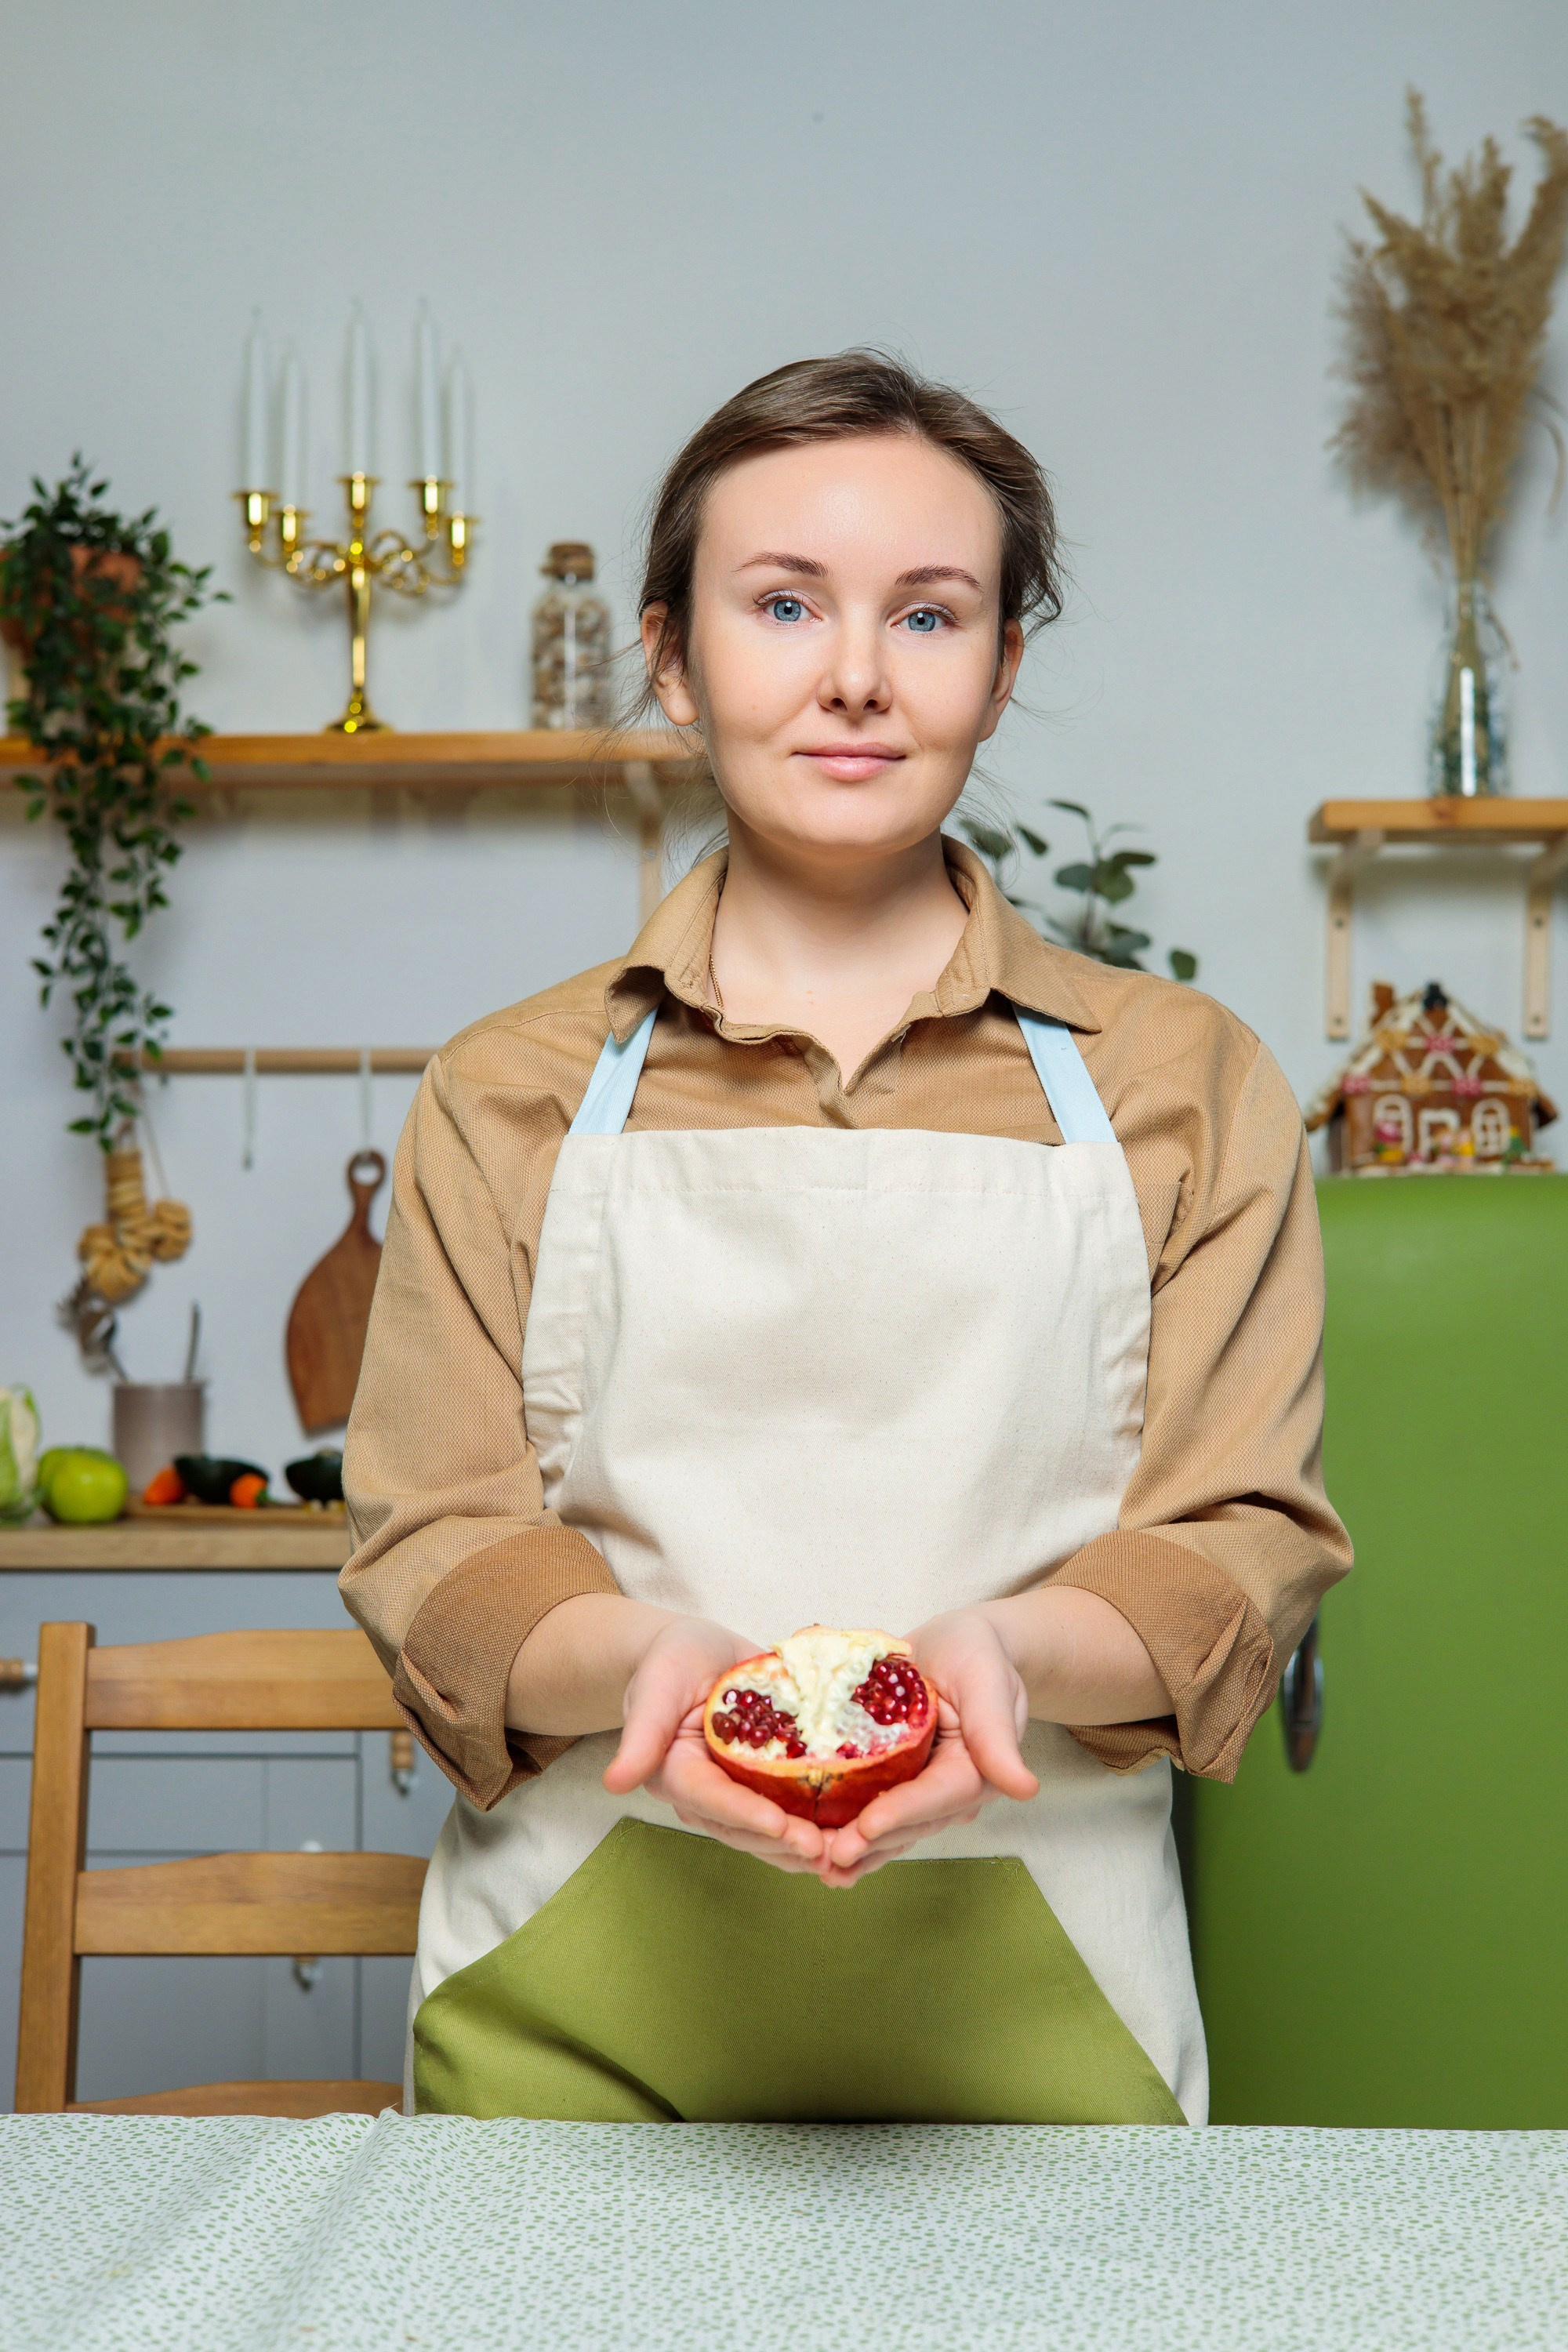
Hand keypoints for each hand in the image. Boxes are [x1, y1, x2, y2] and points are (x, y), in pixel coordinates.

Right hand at [602, 1616, 827, 1871]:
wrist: (696, 1653)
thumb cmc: (672, 1659)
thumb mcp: (658, 1682)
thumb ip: (641, 1731)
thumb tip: (616, 1782)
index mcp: (674, 1772)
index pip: (710, 1798)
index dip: (746, 1813)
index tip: (780, 1825)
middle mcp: (703, 1794)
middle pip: (742, 1827)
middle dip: (783, 1842)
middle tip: (826, 1849)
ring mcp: (733, 1794)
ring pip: (766, 1833)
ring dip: (803, 1847)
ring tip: (845, 1853)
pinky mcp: (760, 1786)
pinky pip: (785, 1815)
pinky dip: (815, 1828)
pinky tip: (850, 1836)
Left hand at [818, 1607, 1038, 1886]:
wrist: (957, 1644)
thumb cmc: (975, 1653)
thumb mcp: (987, 1680)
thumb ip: (998, 1733)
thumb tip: (1025, 1788)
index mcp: (977, 1770)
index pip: (938, 1797)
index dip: (901, 1812)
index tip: (867, 1826)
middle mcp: (950, 1791)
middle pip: (909, 1823)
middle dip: (869, 1841)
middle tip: (828, 1856)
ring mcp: (922, 1791)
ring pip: (890, 1829)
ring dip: (856, 1851)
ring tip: (816, 1865)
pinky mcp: (896, 1784)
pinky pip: (873, 1813)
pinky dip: (848, 1834)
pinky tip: (817, 1854)